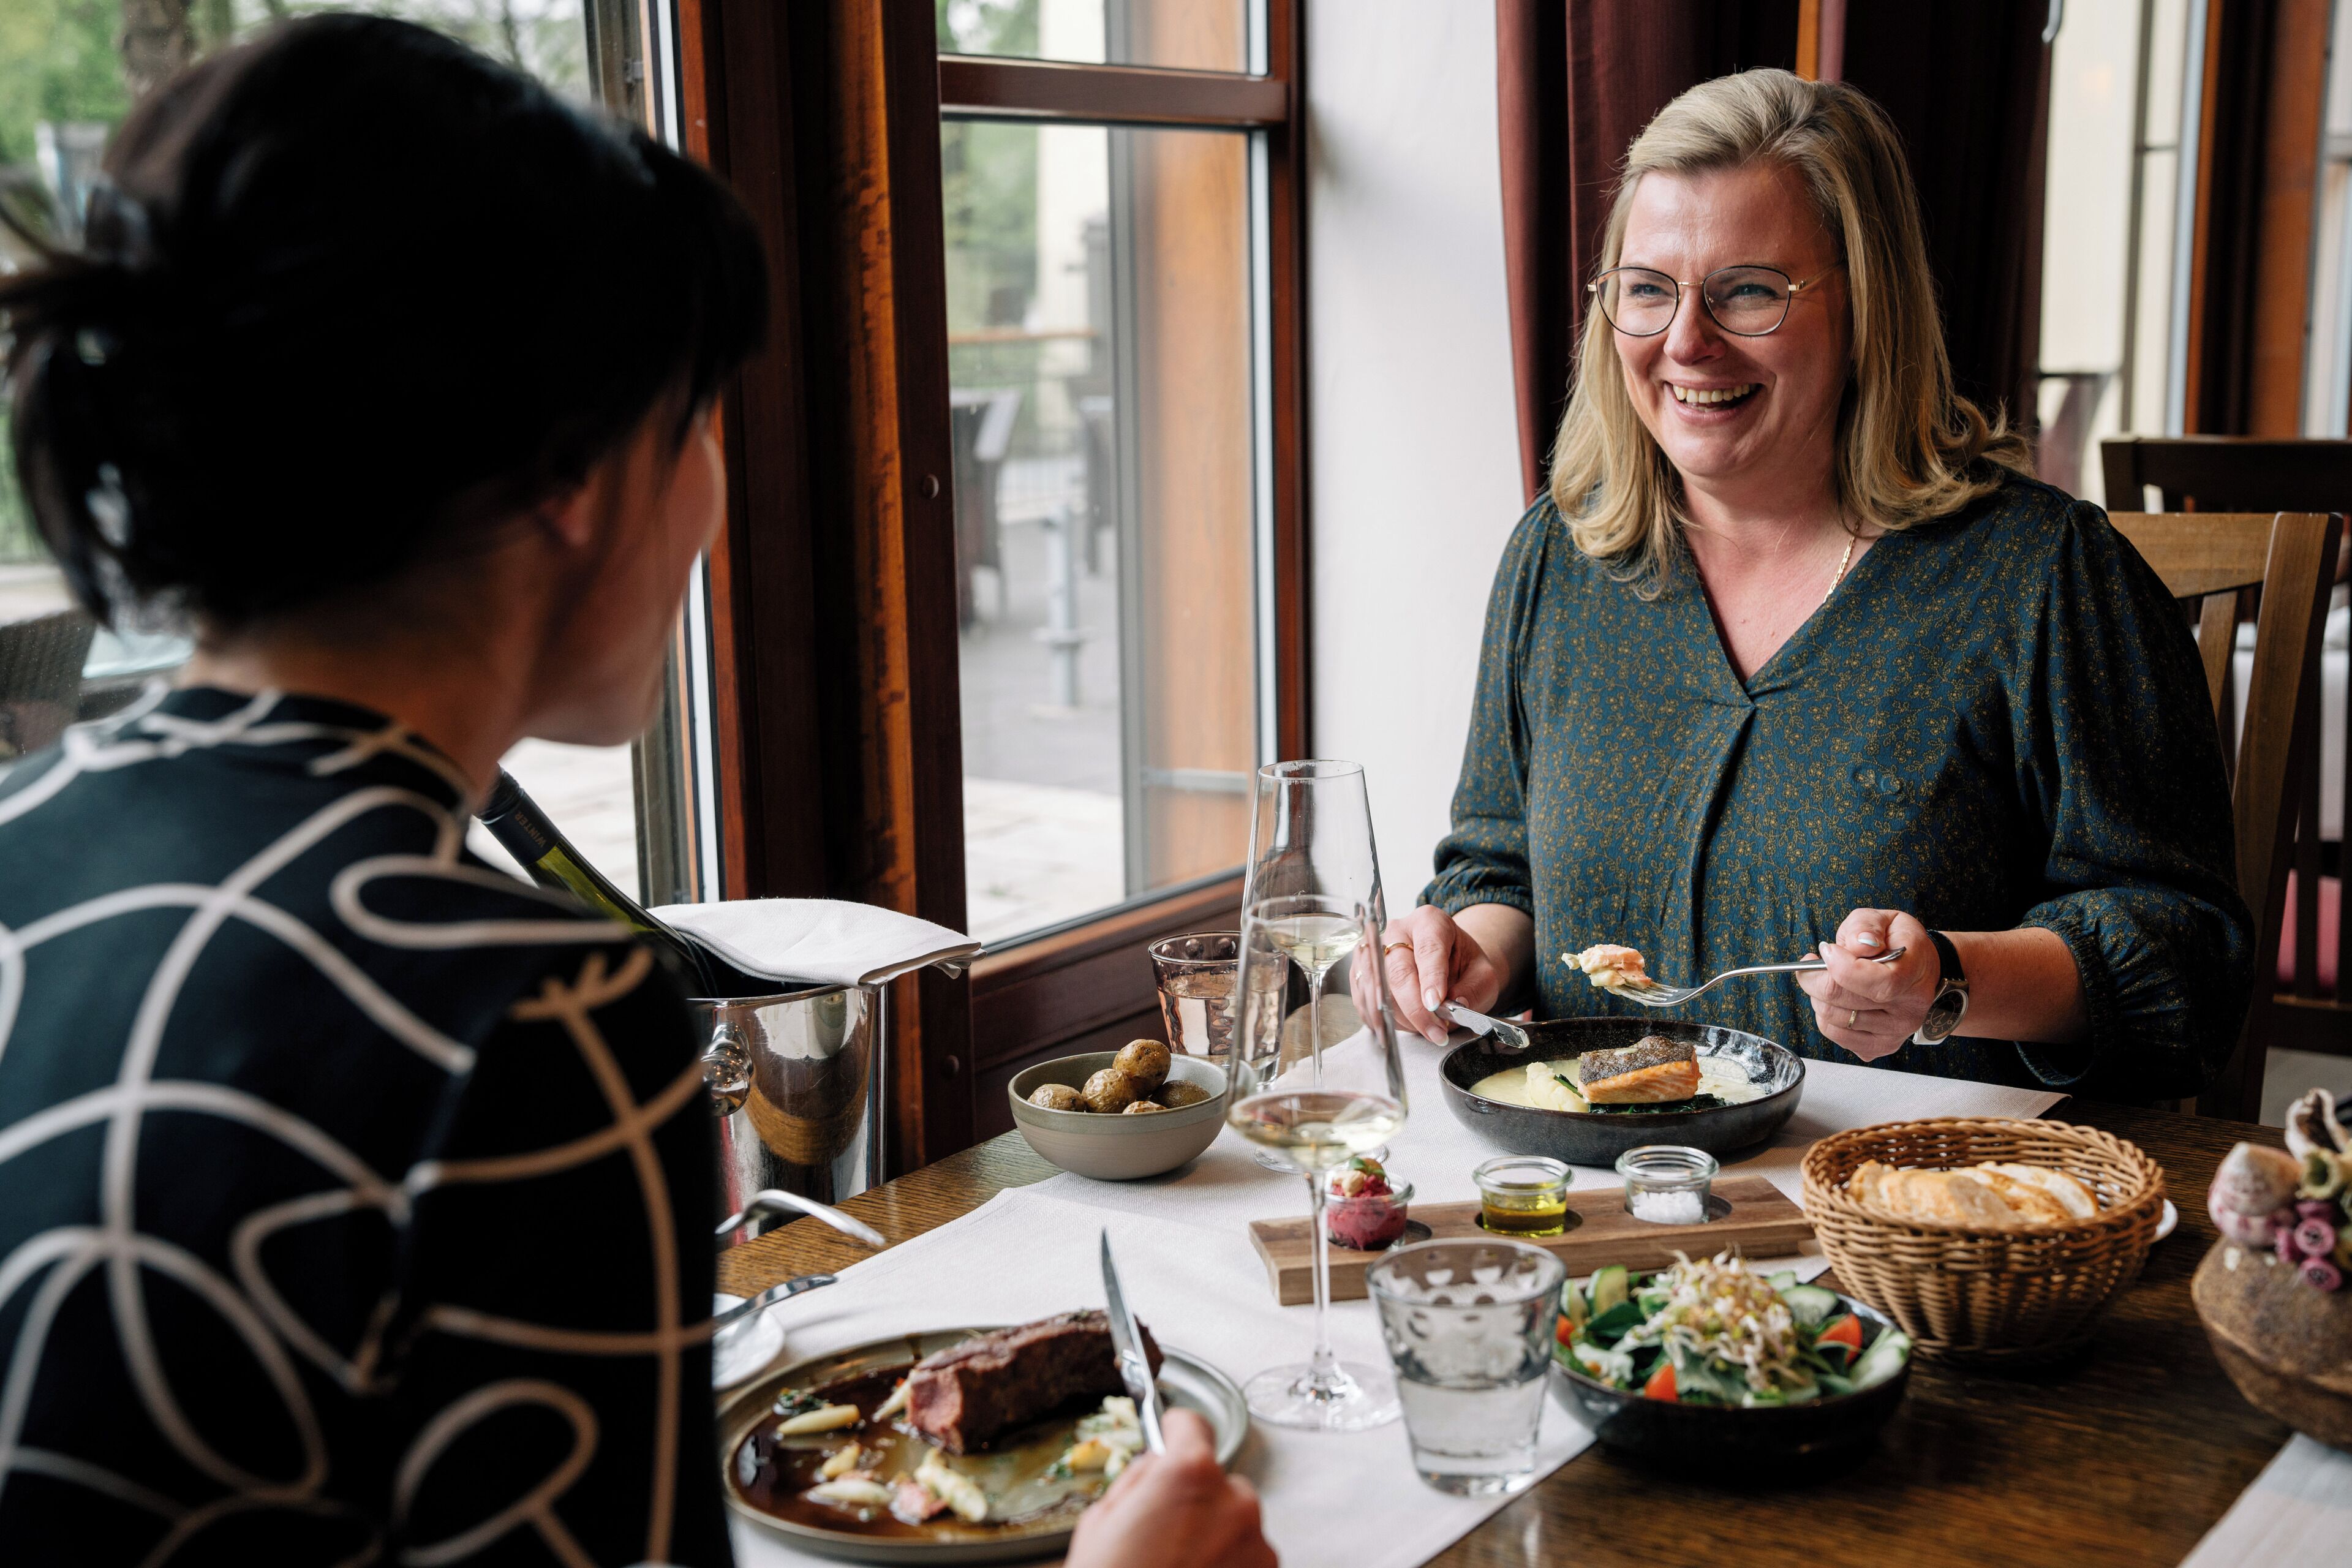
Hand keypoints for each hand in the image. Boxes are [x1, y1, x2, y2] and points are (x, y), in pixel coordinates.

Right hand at [1063, 1408, 1274, 1567]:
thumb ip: (1139, 1480)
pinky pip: (1247, 1557)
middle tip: (1163, 1532)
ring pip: (1234, 1522)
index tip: (1172, 1434)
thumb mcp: (1102, 1519)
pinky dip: (1227, 1565)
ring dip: (1214, 1535)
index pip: (1193, 1425)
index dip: (1175, 1430)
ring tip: (1178, 1567)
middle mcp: (1234, 1501)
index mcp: (1189, 1475)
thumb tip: (1157, 1465)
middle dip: (1194, 1498)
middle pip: (1217, 1480)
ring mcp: (1257, 1544)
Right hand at [1345, 904, 1506, 1046]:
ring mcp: (1374, 950)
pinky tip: (1406, 1026)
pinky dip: (1384, 1020)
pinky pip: (1365, 1001)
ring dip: (1402, 1018)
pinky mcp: (1361, 972)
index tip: (1436, 1004)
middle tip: (1437, 1032)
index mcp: (1430, 922)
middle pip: (1398, 972)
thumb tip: (1456, 1005)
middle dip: (1416, 1009)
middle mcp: (1397, 931)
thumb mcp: (1483, 975)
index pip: (1428, 949)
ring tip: (1427, 1030)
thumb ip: (1473, 990)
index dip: (1431, 978)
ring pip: (1378, 991)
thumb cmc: (1463, 966)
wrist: (1447, 963)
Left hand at [1795, 908, 1939, 1061]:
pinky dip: (1824, 1015)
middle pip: (1844, 999)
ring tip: (1824, 980)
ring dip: (1817, 996)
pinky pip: (1836, 1034)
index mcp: (1914, 974)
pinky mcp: (1880, 1046)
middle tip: (1811, 964)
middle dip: (1815, 978)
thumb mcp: (1885, 920)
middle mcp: (1909, 1010)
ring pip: (1834, 1019)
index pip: (1878, 982)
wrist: (1920, 972)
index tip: (1827, 950)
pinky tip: (1834, 1000)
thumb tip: (1858, 944)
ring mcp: (1896, 1032)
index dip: (1841, 966)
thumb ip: (1866, 927)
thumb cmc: (1899, 945)